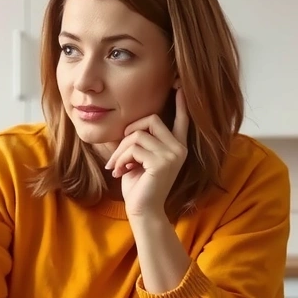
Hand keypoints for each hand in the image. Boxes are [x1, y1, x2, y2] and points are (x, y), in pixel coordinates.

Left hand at [105, 88, 189, 217]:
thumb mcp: (138, 159)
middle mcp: (179, 148)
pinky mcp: (162, 162)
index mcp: (176, 147)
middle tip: (118, 154)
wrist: (142, 211)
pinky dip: (120, 159)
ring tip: (116, 167)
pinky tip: (119, 172)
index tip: (178, 86)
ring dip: (120, 151)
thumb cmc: (139, 186)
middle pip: (151, 119)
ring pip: (137, 135)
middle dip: (128, 133)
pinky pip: (134, 148)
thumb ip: (138, 142)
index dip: (180, 104)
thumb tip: (127, 126)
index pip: (182, 120)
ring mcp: (173, 155)